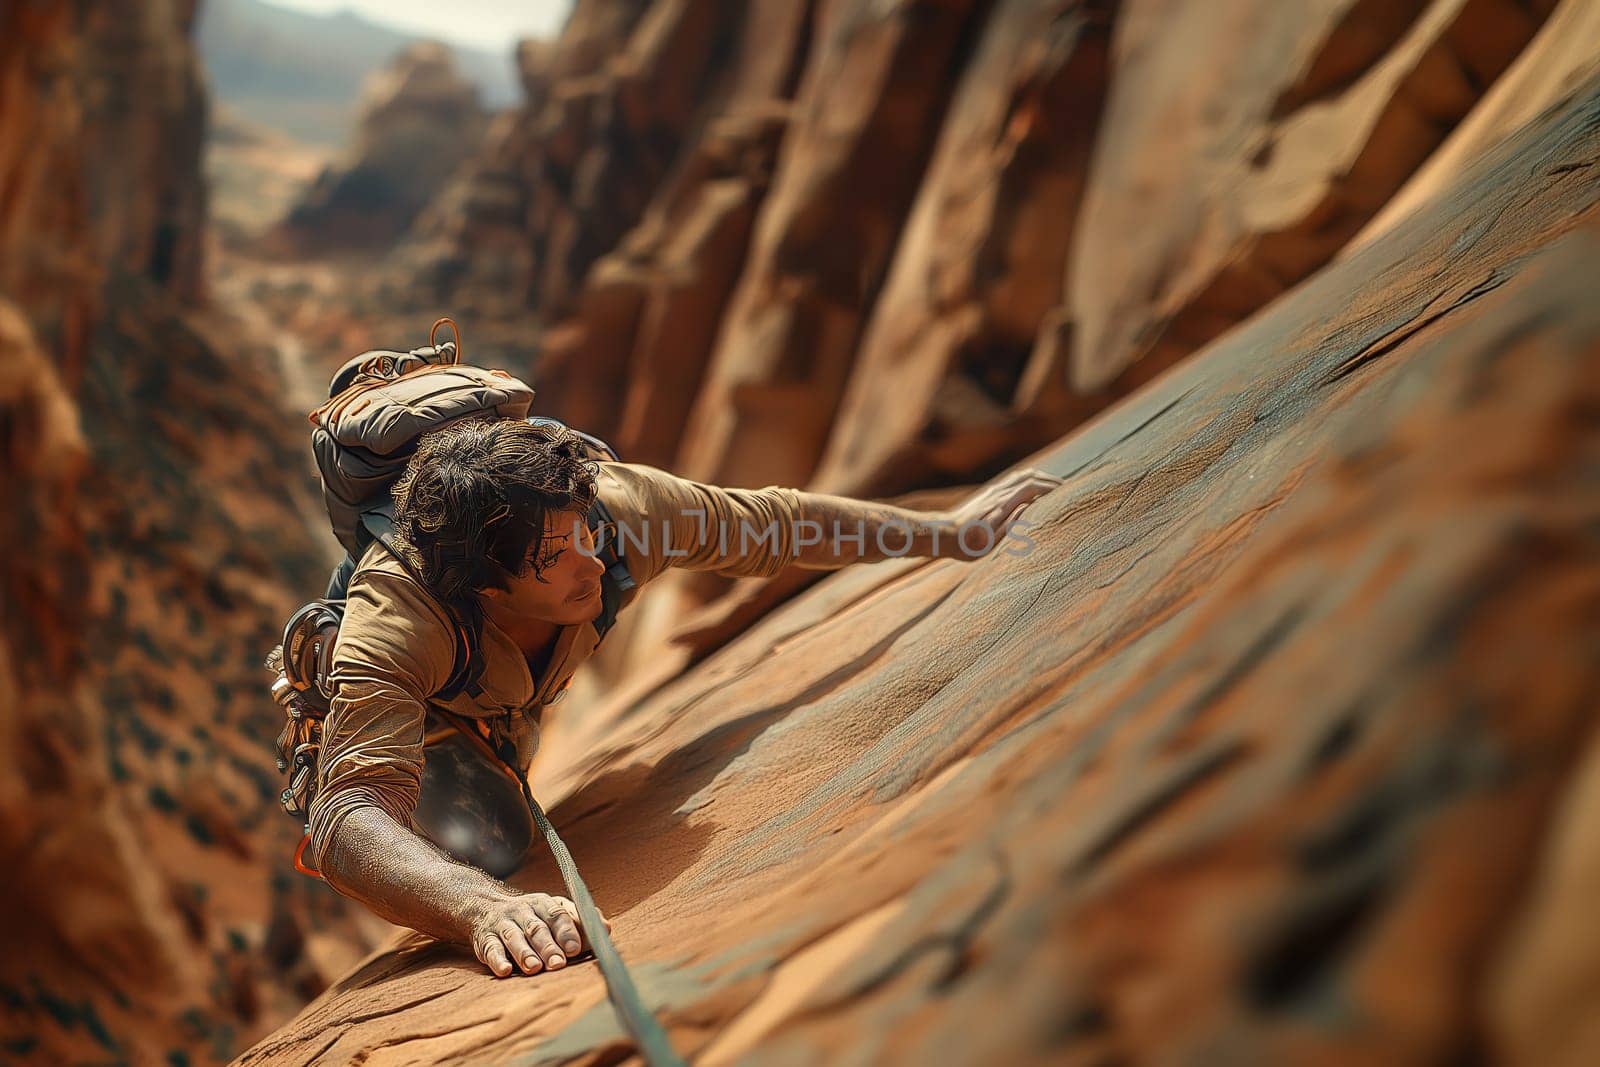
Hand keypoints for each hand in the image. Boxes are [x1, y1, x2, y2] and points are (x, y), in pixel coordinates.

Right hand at [466, 891, 606, 977]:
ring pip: (514, 937)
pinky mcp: (484, 940)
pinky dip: (497, 960)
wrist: (485, 908)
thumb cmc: (533, 917)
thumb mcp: (554, 913)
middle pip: (536, 928)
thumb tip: (606, 929)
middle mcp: (522, 911)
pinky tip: (505, 971)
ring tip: (535, 968)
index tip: (575, 949)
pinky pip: (490, 949)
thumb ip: (580, 922)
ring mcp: (502, 924)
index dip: (566, 932)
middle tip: (559, 963)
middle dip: (548, 946)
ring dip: (524, 953)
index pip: (557, 915)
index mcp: (543, 904)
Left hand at [944, 468, 1061, 559]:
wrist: (943, 534)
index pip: (1032, 487)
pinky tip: (1035, 486)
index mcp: (1002, 504)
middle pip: (1030, 477)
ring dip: (1041, 478)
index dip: (1052, 488)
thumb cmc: (967, 544)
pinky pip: (1013, 479)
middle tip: (1069, 490)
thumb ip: (1011, 524)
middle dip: (1051, 481)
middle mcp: (998, 493)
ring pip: (1022, 475)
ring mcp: (993, 490)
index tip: (1068, 493)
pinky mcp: (988, 493)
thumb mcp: (990, 541)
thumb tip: (1029, 506)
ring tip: (1056, 487)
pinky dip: (1029, 478)